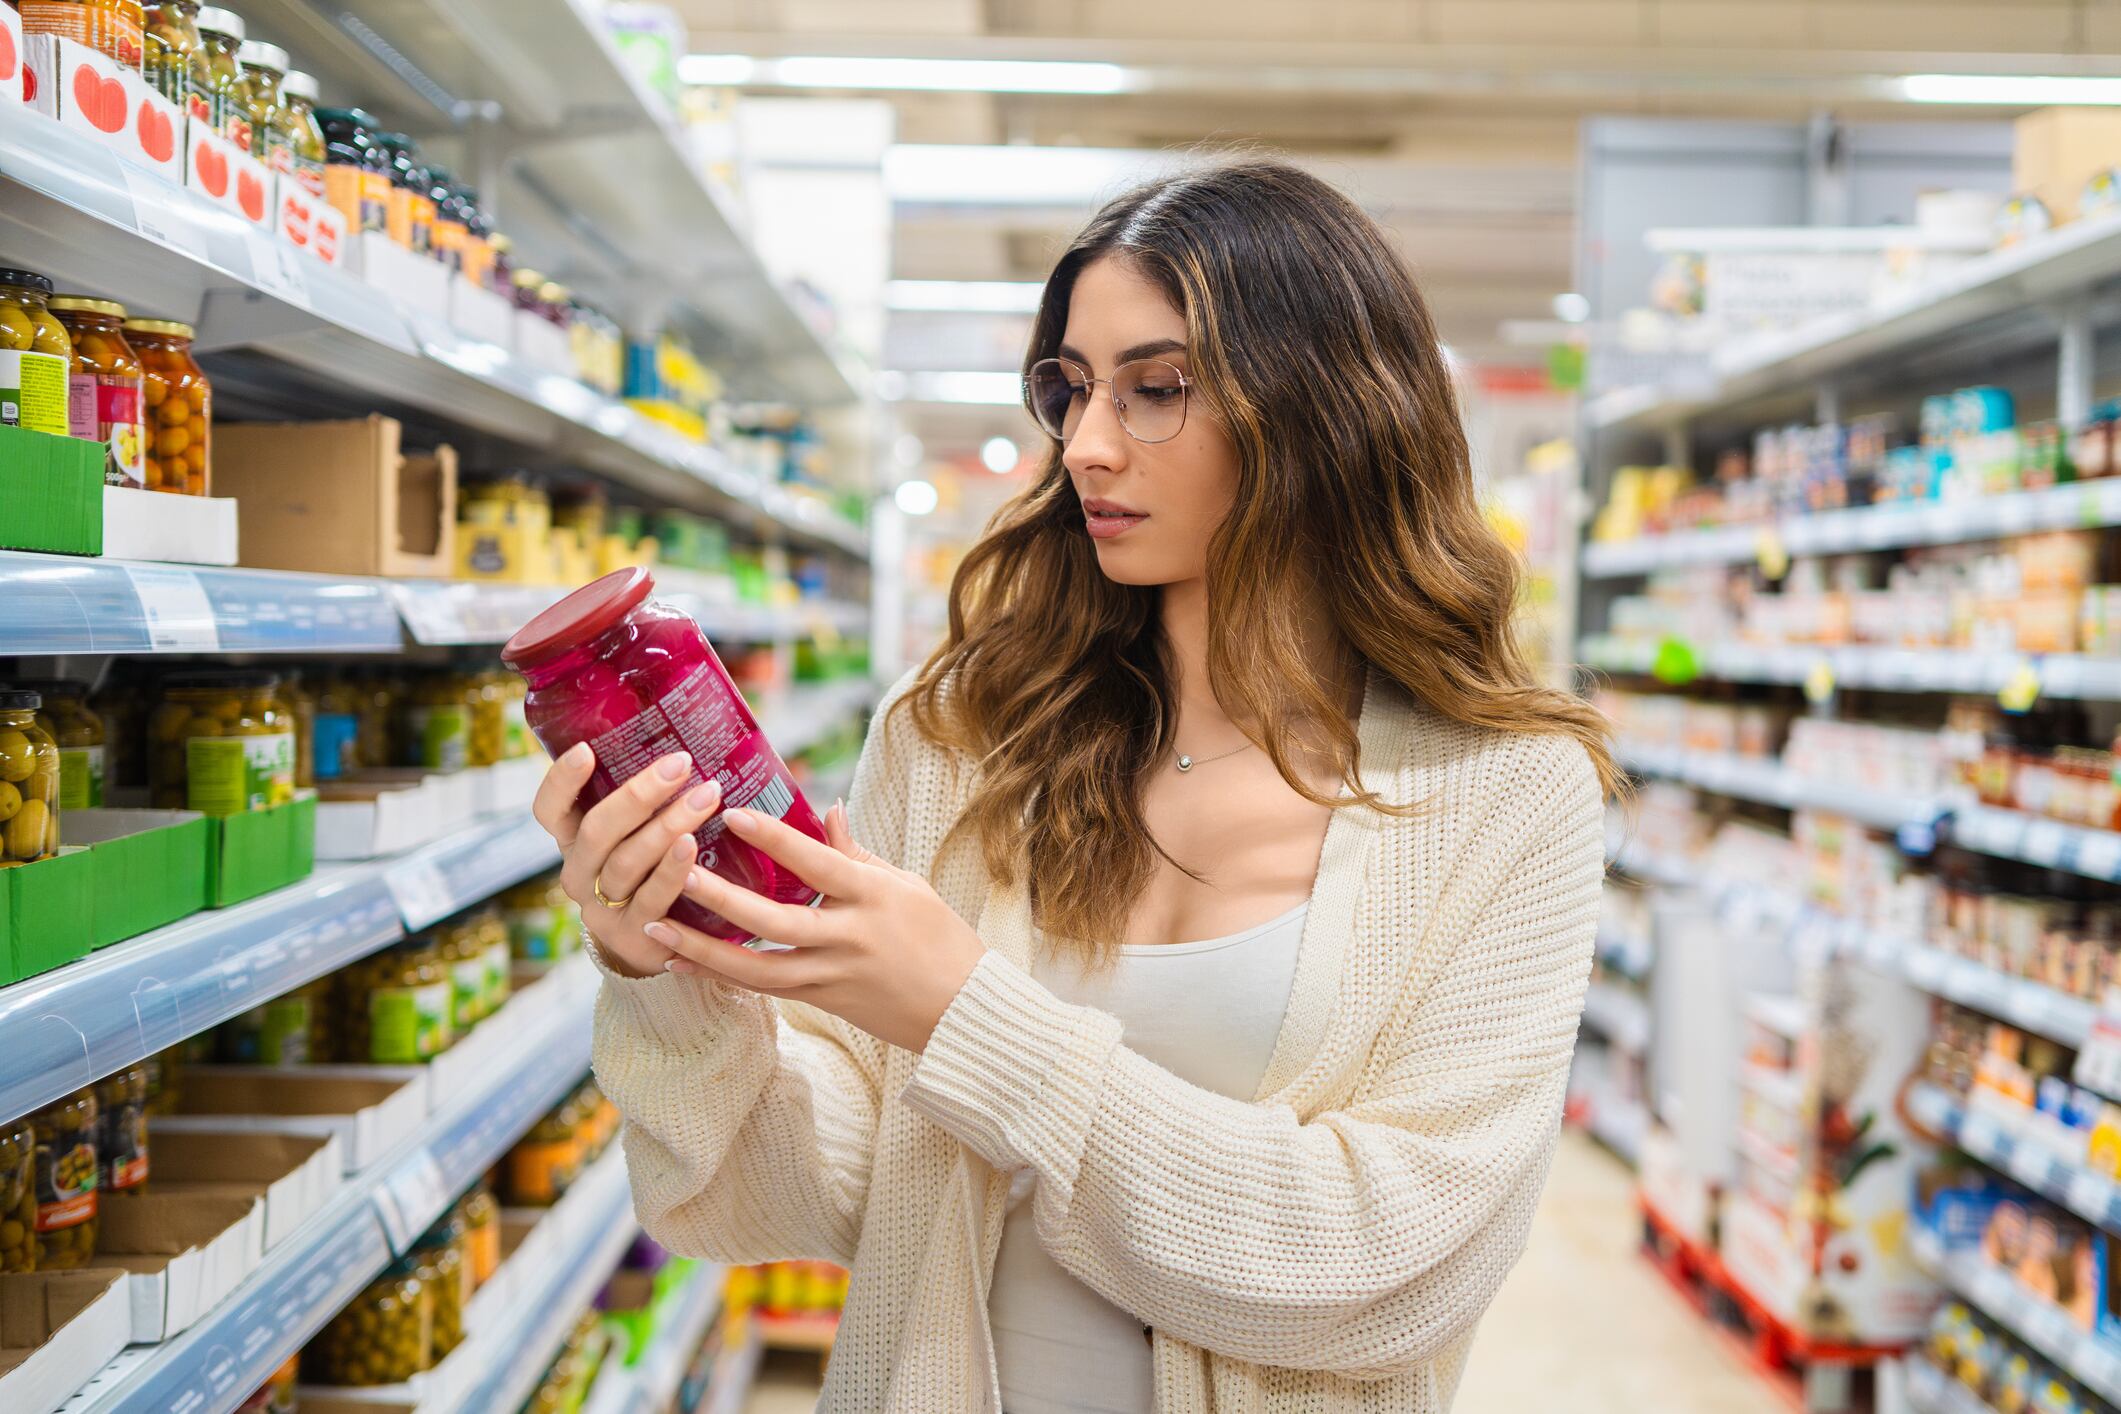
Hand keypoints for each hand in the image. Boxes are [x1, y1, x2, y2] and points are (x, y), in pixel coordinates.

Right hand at [531, 742, 724, 979]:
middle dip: (640, 794)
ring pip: (627, 861)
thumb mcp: (634, 838)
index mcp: (572, 843)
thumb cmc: (650, 874)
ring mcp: (602, 909)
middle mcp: (579, 874)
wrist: (654, 948)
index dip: (562, 781)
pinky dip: (672, 871)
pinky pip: (651, 899)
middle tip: (680, 764)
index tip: (586, 750)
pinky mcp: (632, 937)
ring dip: (667, 826)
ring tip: (705, 798)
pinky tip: (693, 846)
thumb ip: (644, 804)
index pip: (549, 810)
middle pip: (597, 830)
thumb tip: (685, 743)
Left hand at [647, 804, 987, 1052]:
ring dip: (704, 950)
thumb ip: (858, 854)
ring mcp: (834, 976)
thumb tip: (827, 809)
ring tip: (657, 928)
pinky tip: (684, 963)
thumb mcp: (906, 885)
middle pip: (776, 920)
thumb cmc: (940, 938)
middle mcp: (850, 938)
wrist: (961, 1011)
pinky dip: (722, 975)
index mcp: (874, 896)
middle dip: (723, 899)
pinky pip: (764, 989)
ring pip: (759, 967)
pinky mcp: (824, 1003)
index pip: (817, 863)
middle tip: (678, 873)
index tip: (732, 816)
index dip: (774, 839)